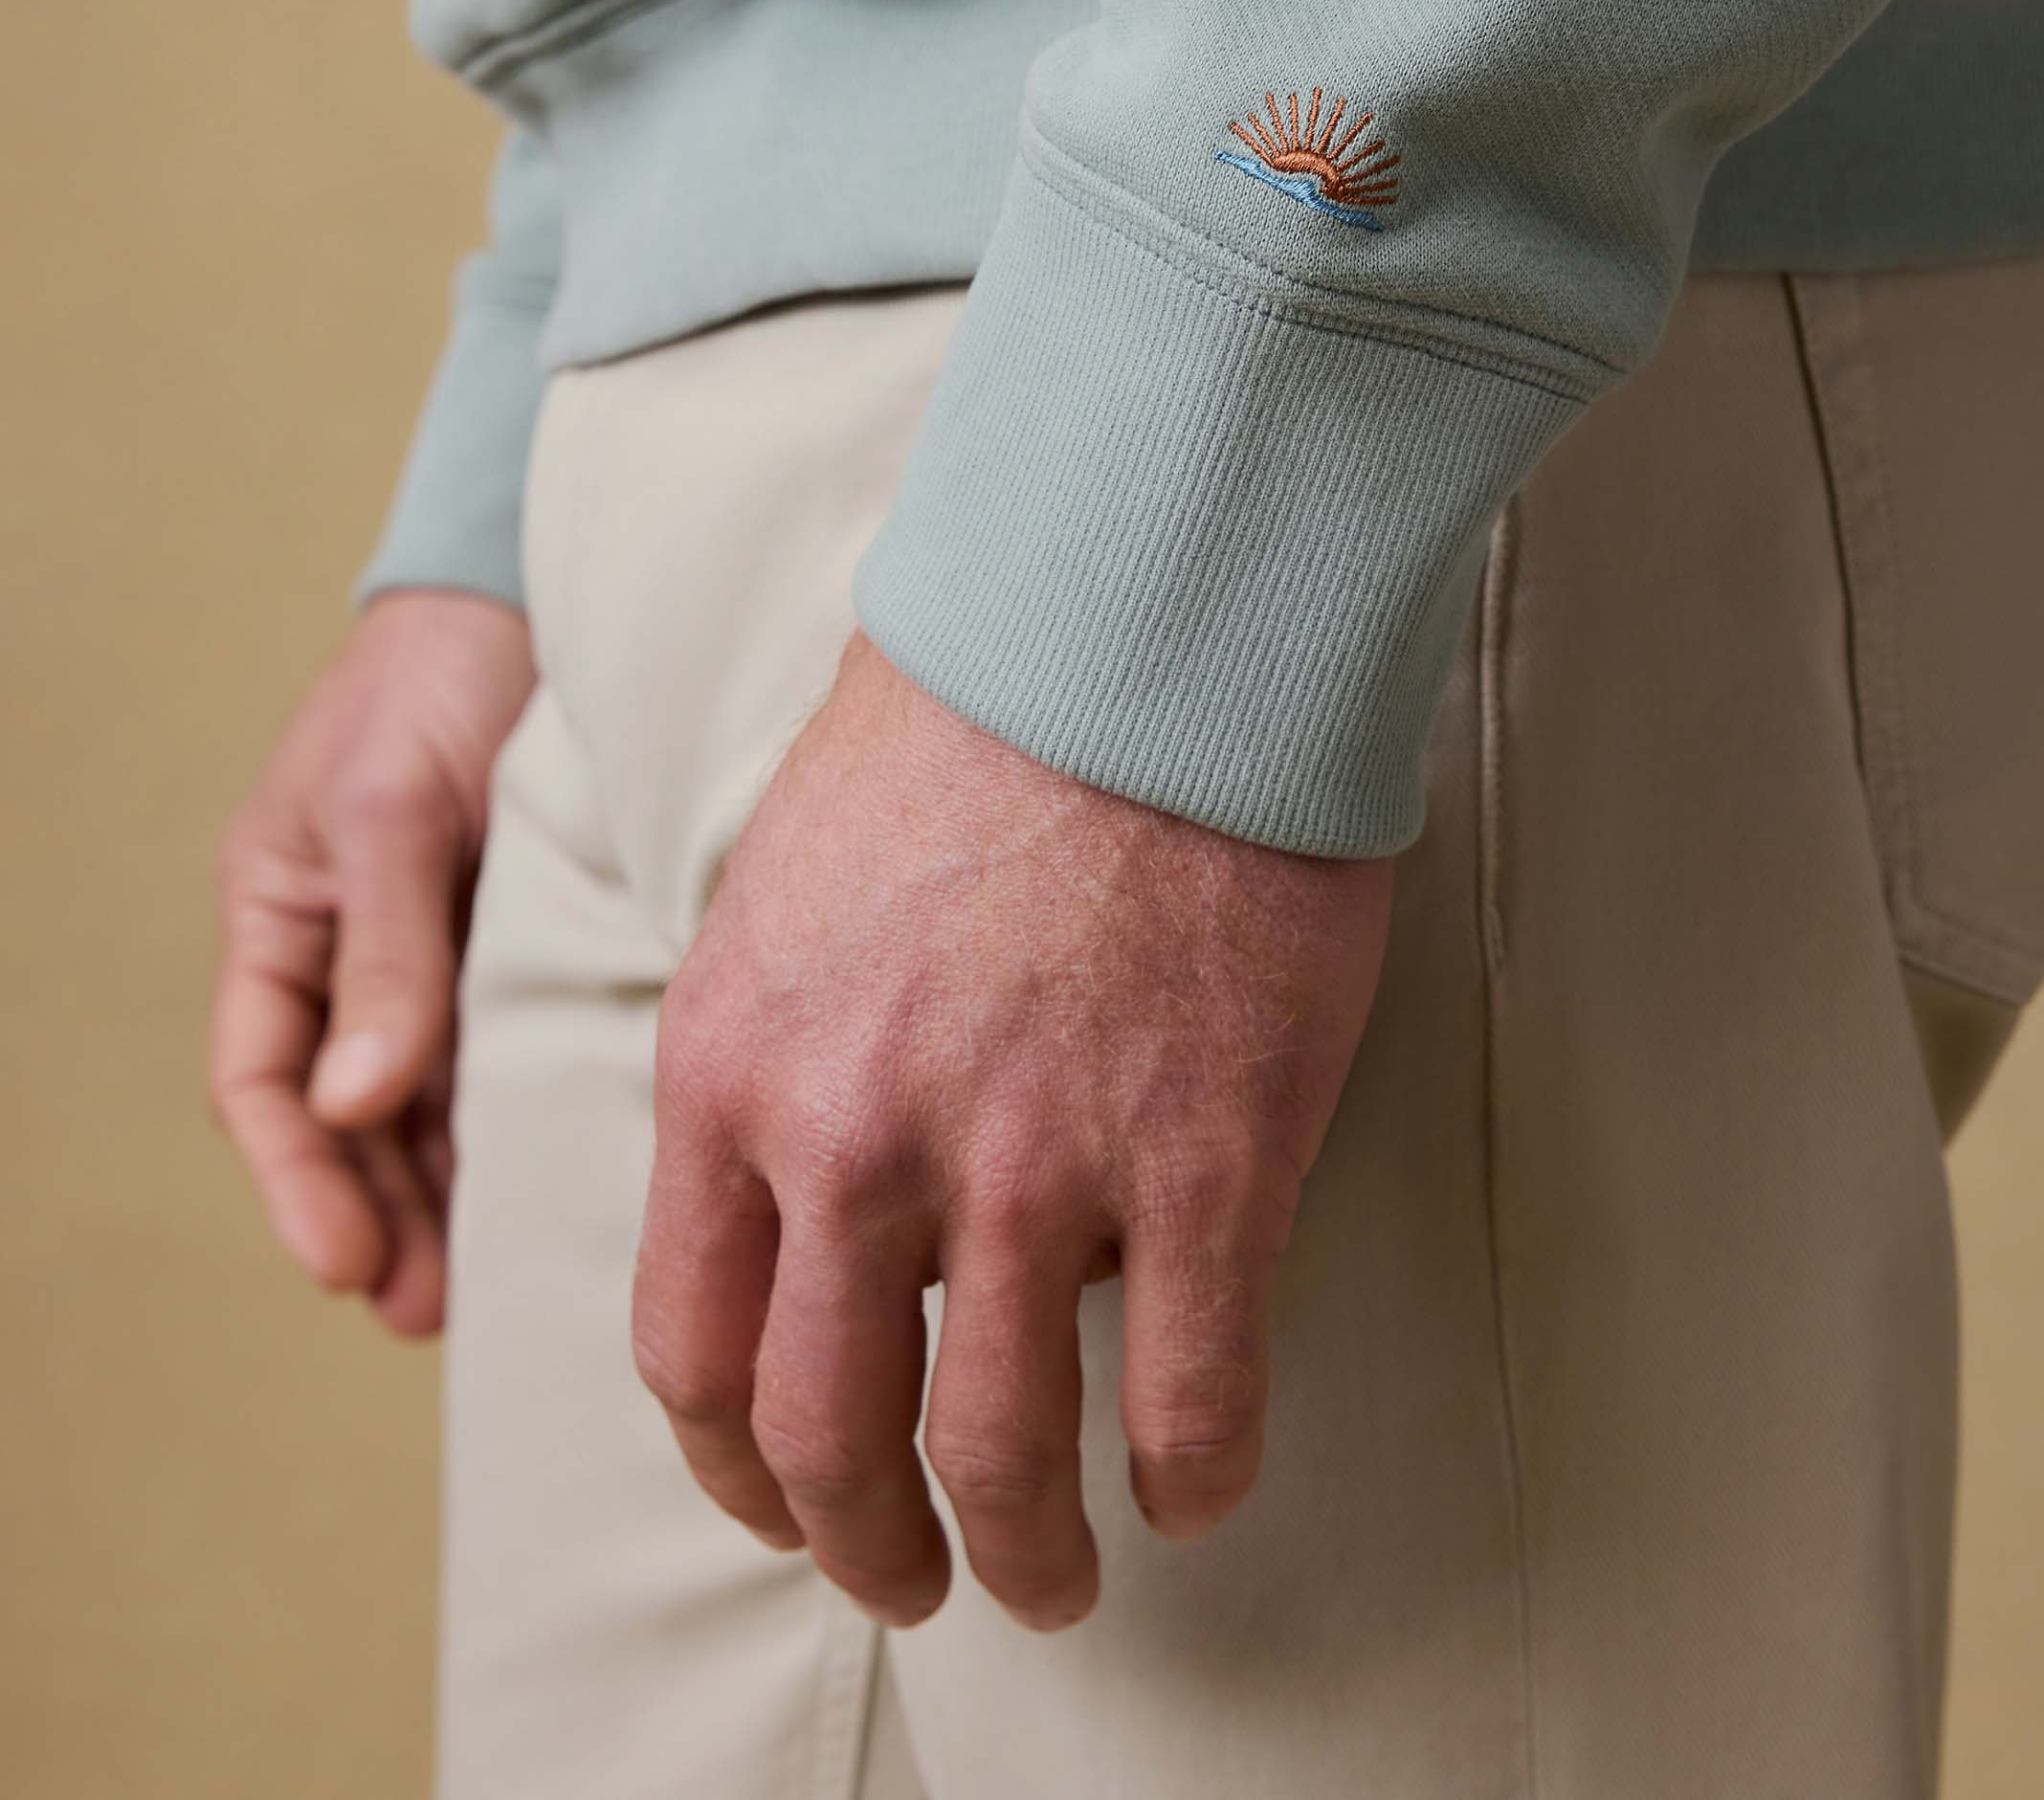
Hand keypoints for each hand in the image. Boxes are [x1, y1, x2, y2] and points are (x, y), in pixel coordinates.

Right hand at [209, 589, 533, 1335]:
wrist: (536, 592)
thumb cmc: (435, 681)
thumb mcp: (391, 809)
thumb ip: (385, 952)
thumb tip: (357, 1106)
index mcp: (280, 913)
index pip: (260, 1078)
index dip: (296, 1181)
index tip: (347, 1269)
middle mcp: (348, 944)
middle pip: (342, 1113)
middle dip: (374, 1215)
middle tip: (426, 1313)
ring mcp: (434, 944)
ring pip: (421, 1098)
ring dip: (441, 1190)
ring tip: (481, 1286)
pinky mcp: (519, 933)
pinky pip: (499, 1048)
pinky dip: (507, 1117)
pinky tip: (540, 1180)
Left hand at [633, 632, 1392, 1632]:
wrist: (1140, 613)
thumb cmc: (972, 713)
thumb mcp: (790, 877)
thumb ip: (779, 1050)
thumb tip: (820, 1194)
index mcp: (731, 1065)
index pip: (691, 1350)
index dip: (736, 1465)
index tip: (784, 1496)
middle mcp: (855, 1140)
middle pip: (828, 1436)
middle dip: (867, 1544)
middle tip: (913, 1578)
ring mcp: (1032, 1160)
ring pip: (1002, 1451)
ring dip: (1028, 1550)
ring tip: (1057, 1574)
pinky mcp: (1204, 1155)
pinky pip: (1196, 1395)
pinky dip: (1194, 1474)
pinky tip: (1196, 1482)